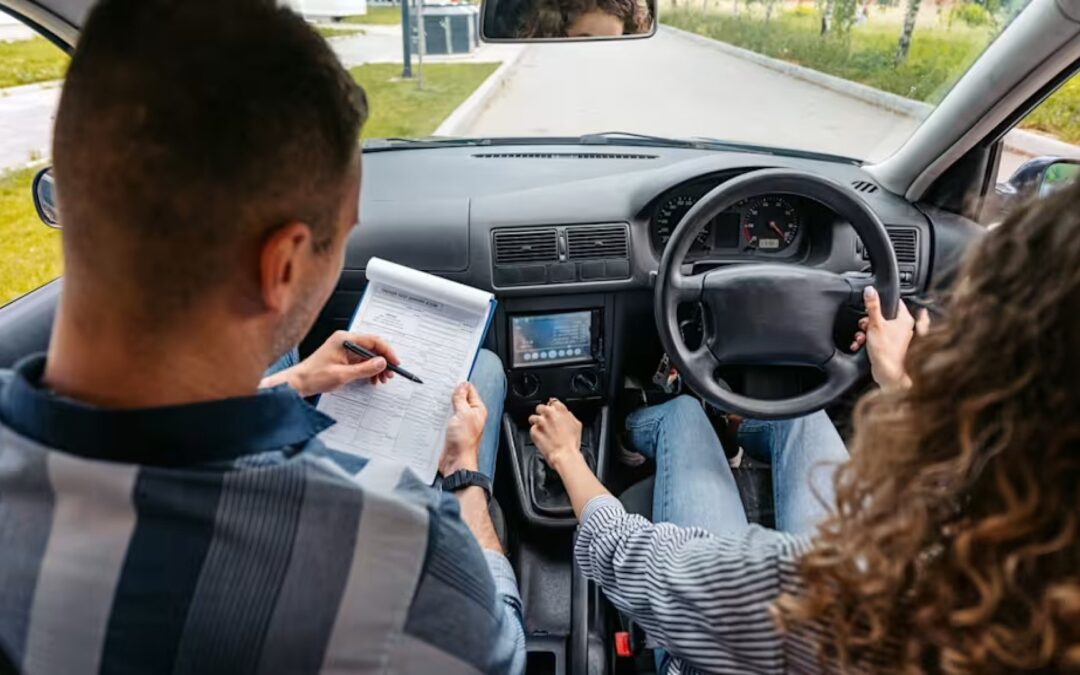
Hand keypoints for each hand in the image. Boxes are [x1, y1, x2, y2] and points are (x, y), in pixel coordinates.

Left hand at [271, 331, 399, 396]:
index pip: (373, 341)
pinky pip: (362, 361)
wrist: (299, 383)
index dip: (387, 352)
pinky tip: (372, 378)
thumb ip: (365, 368)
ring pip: (368, 355)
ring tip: (382, 379)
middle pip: (372, 347)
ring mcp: (344, 349)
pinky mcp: (343, 357)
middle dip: (383, 361)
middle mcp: (345, 341)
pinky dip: (369, 369)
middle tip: (390, 374)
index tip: (395, 363)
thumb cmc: (314, 376)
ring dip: (377, 367)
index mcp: (344, 339)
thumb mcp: (343, 375)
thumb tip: (382, 362)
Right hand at [440, 383, 487, 474]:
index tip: (450, 378)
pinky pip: (445, 419)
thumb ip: (461, 398)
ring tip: (435, 399)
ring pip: (451, 409)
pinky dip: (439, 415)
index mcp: (477, 410)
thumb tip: (462, 385)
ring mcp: (460, 424)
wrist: (456, 462)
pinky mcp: (451, 431)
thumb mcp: (463, 414)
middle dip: (450, 394)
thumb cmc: (464, 442)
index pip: (470, 391)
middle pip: (460, 399)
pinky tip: (433, 412)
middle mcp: (470, 416)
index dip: (461, 384)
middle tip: (440, 387)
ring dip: (444, 405)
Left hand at [529, 399, 582, 472]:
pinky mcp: (534, 431)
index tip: (553, 412)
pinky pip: (532, 429)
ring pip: (533, 417)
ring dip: (536, 422)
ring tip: (542, 430)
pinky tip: (541, 437)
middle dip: (542, 413)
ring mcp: (540, 422)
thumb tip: (566, 414)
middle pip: (540, 407)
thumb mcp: (577, 425)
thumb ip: (569, 416)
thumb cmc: (572, 442)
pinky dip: (535, 433)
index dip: (552, 408)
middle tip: (546, 421)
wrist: (564, 454)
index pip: (553, 402)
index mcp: (560, 410)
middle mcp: (549, 413)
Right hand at [849, 286, 929, 390]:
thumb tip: (870, 290)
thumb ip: (872, 306)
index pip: (895, 302)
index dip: (881, 302)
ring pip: (880, 328)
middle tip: (865, 325)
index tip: (872, 306)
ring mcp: (898, 338)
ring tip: (862, 337)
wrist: (888, 375)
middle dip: (869, 320)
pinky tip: (862, 344)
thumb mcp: (875, 324)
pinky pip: (879, 338)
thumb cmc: (886, 352)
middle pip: (884, 315)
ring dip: (867, 332)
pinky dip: (869, 340)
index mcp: (905, 319)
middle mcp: (905, 328)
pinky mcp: (892, 347)